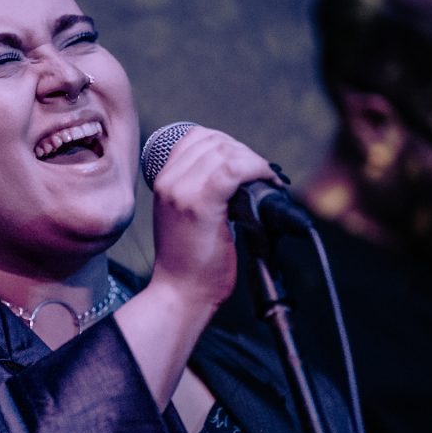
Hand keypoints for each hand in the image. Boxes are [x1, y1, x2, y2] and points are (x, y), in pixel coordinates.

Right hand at [147, 125, 276, 307]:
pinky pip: (234, 169)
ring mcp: (182, 191)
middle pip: (213, 141)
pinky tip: (268, 184)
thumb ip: (200, 191)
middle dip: (244, 152)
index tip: (246, 164)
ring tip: (267, 180)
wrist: (180, 293)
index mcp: (163, 182)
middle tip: (262, 175)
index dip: (227, 144)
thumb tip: (239, 173)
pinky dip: (257, 170)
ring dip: (254, 162)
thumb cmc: (190, 263)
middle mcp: (168, 182)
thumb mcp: (186, 217)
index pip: (195, 138)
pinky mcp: (200, 204)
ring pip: (225, 152)